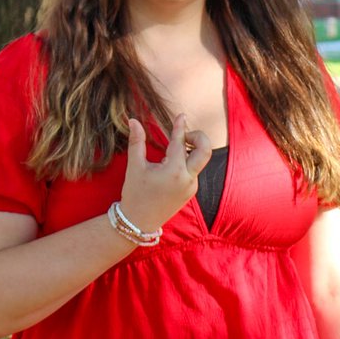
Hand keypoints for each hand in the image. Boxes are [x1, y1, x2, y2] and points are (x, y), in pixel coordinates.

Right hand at [120, 114, 211, 233]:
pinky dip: (186, 161)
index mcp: (174, 172)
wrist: (138, 223)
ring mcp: (191, 186)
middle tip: (184, 135)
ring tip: (171, 149)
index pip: (180, 143)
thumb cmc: (135, 194)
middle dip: (198, 137)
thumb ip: (137, 141)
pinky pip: (194, 170)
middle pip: (205, 151)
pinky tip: (171, 162)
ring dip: (190, 149)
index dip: (180, 127)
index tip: (181, 115)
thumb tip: (134, 120)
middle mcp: (187, 179)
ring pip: (199, 160)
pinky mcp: (191, 191)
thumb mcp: (134, 166)